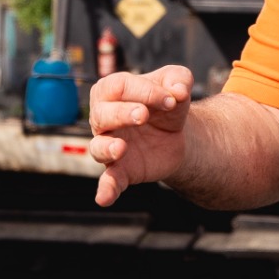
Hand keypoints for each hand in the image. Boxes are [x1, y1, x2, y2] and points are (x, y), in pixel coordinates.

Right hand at [86, 65, 195, 206]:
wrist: (176, 133)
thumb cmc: (166, 103)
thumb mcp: (177, 83)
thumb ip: (180, 79)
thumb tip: (178, 91)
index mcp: (112, 91)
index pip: (119, 86)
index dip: (145, 91)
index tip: (172, 99)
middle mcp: (104, 119)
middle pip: (101, 114)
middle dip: (122, 113)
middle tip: (144, 115)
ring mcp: (109, 145)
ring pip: (97, 147)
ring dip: (107, 148)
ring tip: (121, 148)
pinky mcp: (121, 170)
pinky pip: (108, 181)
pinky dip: (105, 190)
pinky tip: (104, 199)